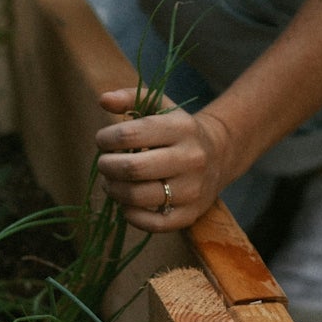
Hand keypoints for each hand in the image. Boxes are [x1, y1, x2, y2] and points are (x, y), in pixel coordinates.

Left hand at [94, 87, 232, 230]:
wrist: (219, 155)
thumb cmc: (178, 130)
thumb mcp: (160, 106)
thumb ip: (130, 98)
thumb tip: (103, 99)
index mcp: (181, 128)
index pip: (130, 135)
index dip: (106, 139)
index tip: (102, 141)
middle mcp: (190, 159)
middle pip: (131, 169)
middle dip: (107, 166)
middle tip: (104, 163)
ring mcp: (192, 190)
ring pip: (137, 197)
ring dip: (114, 190)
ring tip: (111, 182)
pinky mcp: (189, 215)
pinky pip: (152, 224)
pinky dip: (131, 215)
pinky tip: (126, 203)